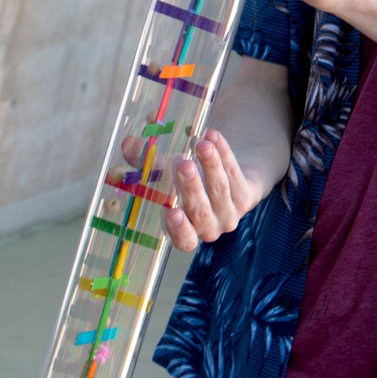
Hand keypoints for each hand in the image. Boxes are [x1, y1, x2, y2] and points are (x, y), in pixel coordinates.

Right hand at [122, 128, 264, 251]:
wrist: (230, 179)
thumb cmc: (190, 182)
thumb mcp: (166, 176)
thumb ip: (146, 163)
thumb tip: (127, 143)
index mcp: (188, 231)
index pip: (184, 240)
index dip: (179, 229)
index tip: (171, 212)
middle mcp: (211, 227)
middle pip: (201, 210)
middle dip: (191, 186)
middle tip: (183, 164)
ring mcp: (231, 213)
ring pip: (220, 189)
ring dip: (211, 165)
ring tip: (202, 143)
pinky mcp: (248, 196)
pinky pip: (235, 174)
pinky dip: (225, 154)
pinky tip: (214, 136)